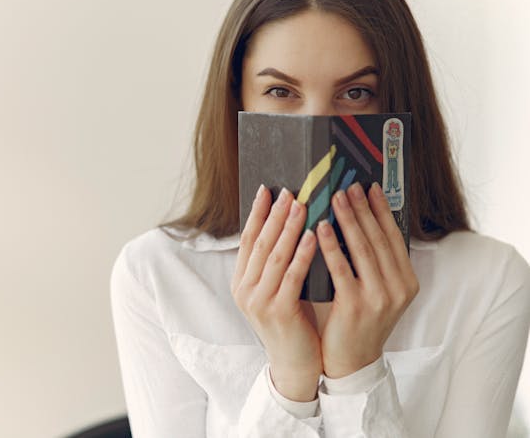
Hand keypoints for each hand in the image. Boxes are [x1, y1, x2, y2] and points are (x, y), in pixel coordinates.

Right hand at [231, 185, 321, 401]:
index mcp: (241, 281)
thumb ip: (277, 262)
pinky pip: (291, 276)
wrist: (294, 363)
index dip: (257, 213)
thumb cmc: (292, 321)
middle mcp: (244, 289)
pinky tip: (312, 236)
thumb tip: (289, 222)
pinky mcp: (278, 312)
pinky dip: (302, 254)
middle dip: (274, 214)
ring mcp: (258, 301)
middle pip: (260, 243)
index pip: (248, 240)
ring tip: (300, 204)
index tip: (266, 189)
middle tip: (288, 190)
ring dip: (288, 228)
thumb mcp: (277, 289)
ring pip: (274, 256)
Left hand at [315, 182, 419, 377]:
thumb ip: (374, 262)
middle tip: (349, 184)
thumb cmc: (357, 321)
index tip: (370, 186)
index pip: (393, 237)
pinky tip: (319, 228)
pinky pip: (341, 268)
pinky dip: (331, 246)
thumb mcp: (376, 291)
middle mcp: (399, 288)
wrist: (351, 361)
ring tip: (335, 197)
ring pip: (363, 249)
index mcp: (407, 281)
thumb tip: (360, 220)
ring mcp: (379, 298)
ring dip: (348, 220)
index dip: (382, 210)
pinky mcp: (355, 306)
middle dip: (363, 208)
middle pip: (379, 238)